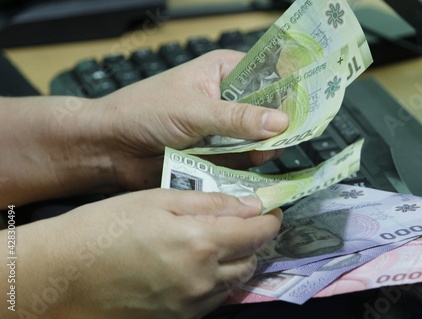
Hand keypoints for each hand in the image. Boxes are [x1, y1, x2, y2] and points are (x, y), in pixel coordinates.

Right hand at [14, 190, 281, 318]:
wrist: (65, 273)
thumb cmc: (109, 225)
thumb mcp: (160, 199)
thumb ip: (212, 202)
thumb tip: (252, 204)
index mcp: (202, 243)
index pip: (258, 232)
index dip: (270, 218)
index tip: (271, 209)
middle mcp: (204, 279)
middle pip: (252, 260)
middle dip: (255, 239)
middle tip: (244, 223)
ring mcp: (192, 304)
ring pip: (236, 282)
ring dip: (239, 261)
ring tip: (223, 243)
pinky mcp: (179, 318)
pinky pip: (214, 299)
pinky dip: (219, 280)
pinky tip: (201, 266)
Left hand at [94, 50, 288, 190]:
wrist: (110, 147)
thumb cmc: (144, 112)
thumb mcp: (194, 111)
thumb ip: (237, 119)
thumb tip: (281, 123)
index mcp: (225, 71)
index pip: (269, 76)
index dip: (291, 90)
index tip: (312, 106)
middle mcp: (229, 99)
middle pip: (269, 112)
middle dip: (277, 127)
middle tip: (285, 138)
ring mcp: (224, 129)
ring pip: (259, 140)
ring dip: (259, 150)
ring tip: (255, 155)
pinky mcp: (216, 155)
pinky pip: (242, 161)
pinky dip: (243, 167)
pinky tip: (240, 169)